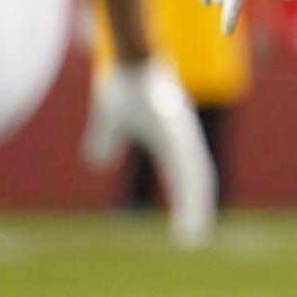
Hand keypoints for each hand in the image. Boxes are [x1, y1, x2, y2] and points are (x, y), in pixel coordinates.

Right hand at [82, 60, 216, 248]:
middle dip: (197, 209)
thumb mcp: (110, 119)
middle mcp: (185, 139)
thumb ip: (106, 139)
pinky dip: (189, 188)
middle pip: (197, 179)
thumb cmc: (126, 84)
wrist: (131, 57)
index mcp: (175, 140)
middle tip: (193, 239)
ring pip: (196, 176)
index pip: (187, 176)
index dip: (189, 201)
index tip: (190, 228)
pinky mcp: (176, 132)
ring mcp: (184, 135)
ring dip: (195, 205)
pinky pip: (186, 164)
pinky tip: (190, 204)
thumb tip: (98, 163)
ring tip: (193, 233)